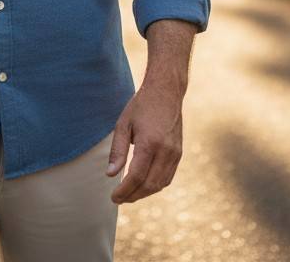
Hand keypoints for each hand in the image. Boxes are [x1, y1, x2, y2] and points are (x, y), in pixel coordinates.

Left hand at [106, 80, 183, 204]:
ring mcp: (175, 153)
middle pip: (149, 184)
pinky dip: (155, 185)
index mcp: (150, 142)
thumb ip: (117, 150)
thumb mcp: (123, 124)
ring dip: (144, 193)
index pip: (136, 176)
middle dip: (133, 196)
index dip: (124, 191)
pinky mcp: (179, 153)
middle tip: (119, 198)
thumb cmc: (141, 106)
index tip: (113, 197)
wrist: (166, 92)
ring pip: (160, 184)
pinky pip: (168, 177)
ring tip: (129, 194)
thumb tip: (110, 174)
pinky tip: (143, 185)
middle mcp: (165, 150)